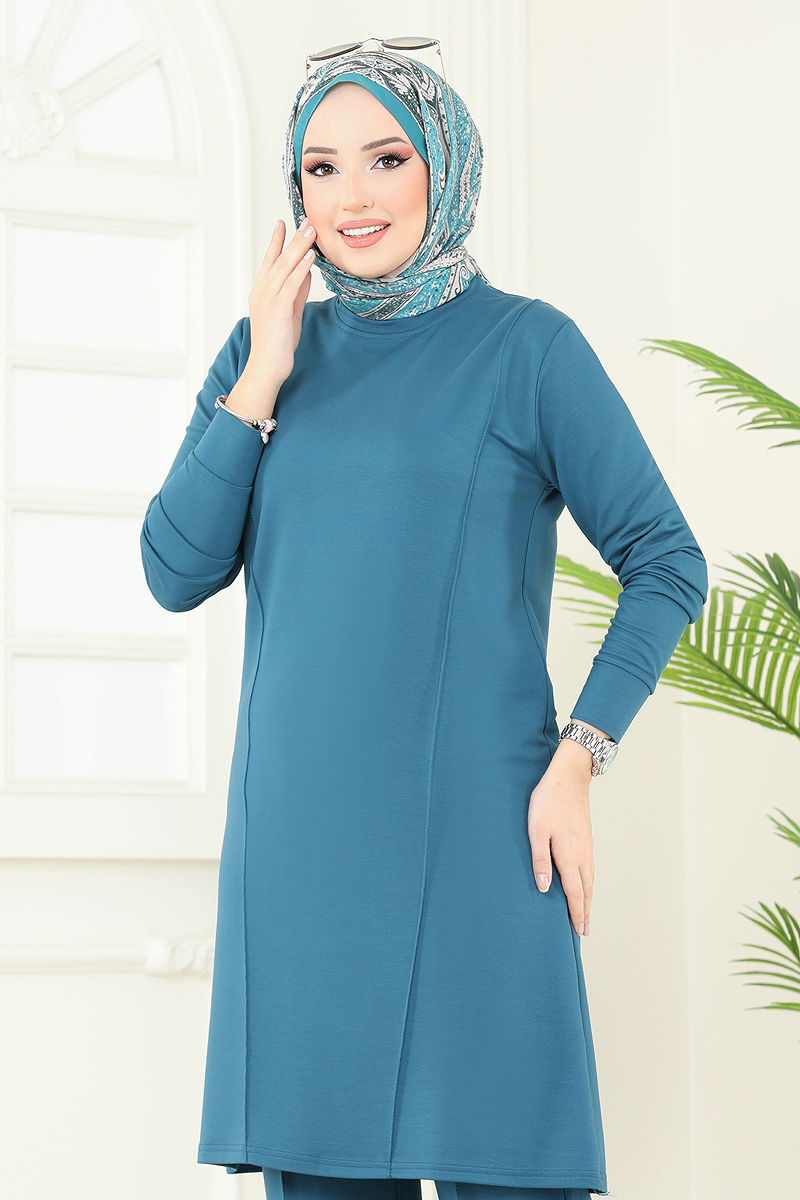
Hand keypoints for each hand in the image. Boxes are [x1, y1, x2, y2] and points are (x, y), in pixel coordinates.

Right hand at [246, 216, 316, 390]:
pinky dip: (301, 268)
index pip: (270, 260)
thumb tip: (306, 270)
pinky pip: (291, 284)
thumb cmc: (278, 342)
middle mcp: (262, 291)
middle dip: (293, 238)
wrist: (267, 367)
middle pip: (279, 258)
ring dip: (299, 247)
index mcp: (262, 290)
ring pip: (285, 267)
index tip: (284, 222)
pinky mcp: (278, 310)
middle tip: (306, 219)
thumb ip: (296, 290)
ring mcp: (268, 299)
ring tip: (311, 230)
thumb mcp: (290, 311)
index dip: (277, 240)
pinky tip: (310, 256)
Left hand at [528, 738, 594, 935]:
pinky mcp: (586, 838)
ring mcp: (587, 846)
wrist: (569, 777)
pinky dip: (589, 883)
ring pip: (590, 879)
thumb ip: (540, 860)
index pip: (575, 892)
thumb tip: (544, 889)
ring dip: (588, 898)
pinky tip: (585, 882)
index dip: (576, 913)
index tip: (580, 931)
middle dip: (585, 911)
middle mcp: (582, 854)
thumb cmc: (548, 802)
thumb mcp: (536, 831)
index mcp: (569, 856)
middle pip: (586, 890)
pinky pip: (590, 868)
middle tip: (585, 930)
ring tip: (585, 912)